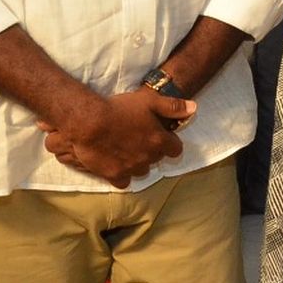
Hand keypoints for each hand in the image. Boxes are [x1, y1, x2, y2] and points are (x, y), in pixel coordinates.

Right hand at [39, 88, 191, 187]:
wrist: (89, 123)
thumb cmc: (120, 109)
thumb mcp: (150, 100)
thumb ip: (173, 107)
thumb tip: (194, 109)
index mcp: (159, 140)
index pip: (176, 149)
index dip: (170, 142)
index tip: (162, 135)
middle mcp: (148, 157)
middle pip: (157, 158)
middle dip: (152, 150)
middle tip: (139, 138)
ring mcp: (131, 168)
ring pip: (141, 170)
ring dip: (137, 162)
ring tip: (126, 149)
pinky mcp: (115, 176)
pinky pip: (124, 181)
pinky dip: (122, 174)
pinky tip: (115, 163)